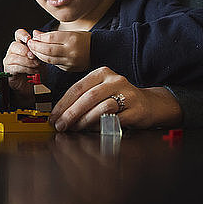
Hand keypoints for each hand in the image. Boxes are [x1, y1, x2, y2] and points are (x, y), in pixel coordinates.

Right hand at [3, 29, 41, 96]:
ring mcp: (9, 61)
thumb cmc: (37, 71)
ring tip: (37, 65)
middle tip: (35, 57)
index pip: (18, 34)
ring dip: (27, 61)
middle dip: (26, 51)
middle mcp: (13, 51)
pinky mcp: (8, 71)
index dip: (23, 35)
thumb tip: (38, 36)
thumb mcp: (41, 58)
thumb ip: (39, 48)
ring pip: (14, 57)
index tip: (30, 39)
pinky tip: (33, 71)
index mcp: (21, 45)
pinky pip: (15, 67)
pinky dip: (25, 69)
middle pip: (14, 45)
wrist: (34, 87)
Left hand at [27, 29, 90, 71]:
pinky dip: (46, 60)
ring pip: (48, 59)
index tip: (33, 37)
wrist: (98, 51)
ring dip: (38, 54)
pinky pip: (54, 64)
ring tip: (33, 50)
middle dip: (35, 47)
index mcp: (72, 39)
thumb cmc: (83, 40)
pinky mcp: (69, 69)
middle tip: (30, 44)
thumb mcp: (70, 33)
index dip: (39, 38)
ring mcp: (70, 61)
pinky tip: (42, 56)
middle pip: (48, 49)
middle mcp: (71, 51)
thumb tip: (35, 34)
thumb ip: (51, 34)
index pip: (50, 37)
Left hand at [49, 66, 182, 130]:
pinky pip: (114, 120)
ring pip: (101, 107)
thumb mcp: (100, 91)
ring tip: (75, 129)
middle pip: (88, 97)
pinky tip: (93, 130)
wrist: (149, 104)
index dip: (63, 104)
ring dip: (85, 120)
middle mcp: (115, 80)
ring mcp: (127, 94)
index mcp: (102, 73)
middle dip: (71, 114)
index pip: (77, 87)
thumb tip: (59, 115)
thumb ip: (82, 99)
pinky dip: (101, 126)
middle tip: (61, 126)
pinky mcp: (136, 110)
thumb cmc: (118, 98)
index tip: (53, 117)